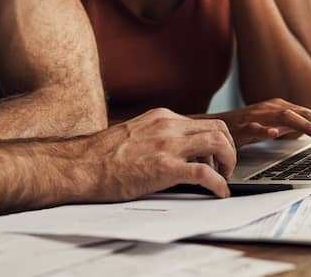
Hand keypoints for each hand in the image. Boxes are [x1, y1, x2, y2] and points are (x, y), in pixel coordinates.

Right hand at [84, 108, 236, 199]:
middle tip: (225, 167)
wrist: (81, 166)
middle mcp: (168, 126)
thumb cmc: (101, 157)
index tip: (215, 156)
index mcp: (161, 117)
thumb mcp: (135, 135)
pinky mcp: (165, 168)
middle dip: (229, 149)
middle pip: (218, 128)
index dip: (216, 141)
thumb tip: (172, 152)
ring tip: (224, 178)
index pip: (203, 122)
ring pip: (218, 144)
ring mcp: (167, 146)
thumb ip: (156, 137)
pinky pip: (205, 173)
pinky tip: (219, 193)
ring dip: (229, 162)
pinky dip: (219, 184)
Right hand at [202, 99, 310, 148]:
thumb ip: (296, 125)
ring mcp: (258, 116)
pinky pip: (256, 127)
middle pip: (303, 114)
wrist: (217, 126)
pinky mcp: (243, 126)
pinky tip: (276, 134)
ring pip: (285, 117)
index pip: (310, 116)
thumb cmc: (246, 126)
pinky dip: (266, 130)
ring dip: (305, 126)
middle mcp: (272, 108)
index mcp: (281, 107)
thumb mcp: (276, 124)